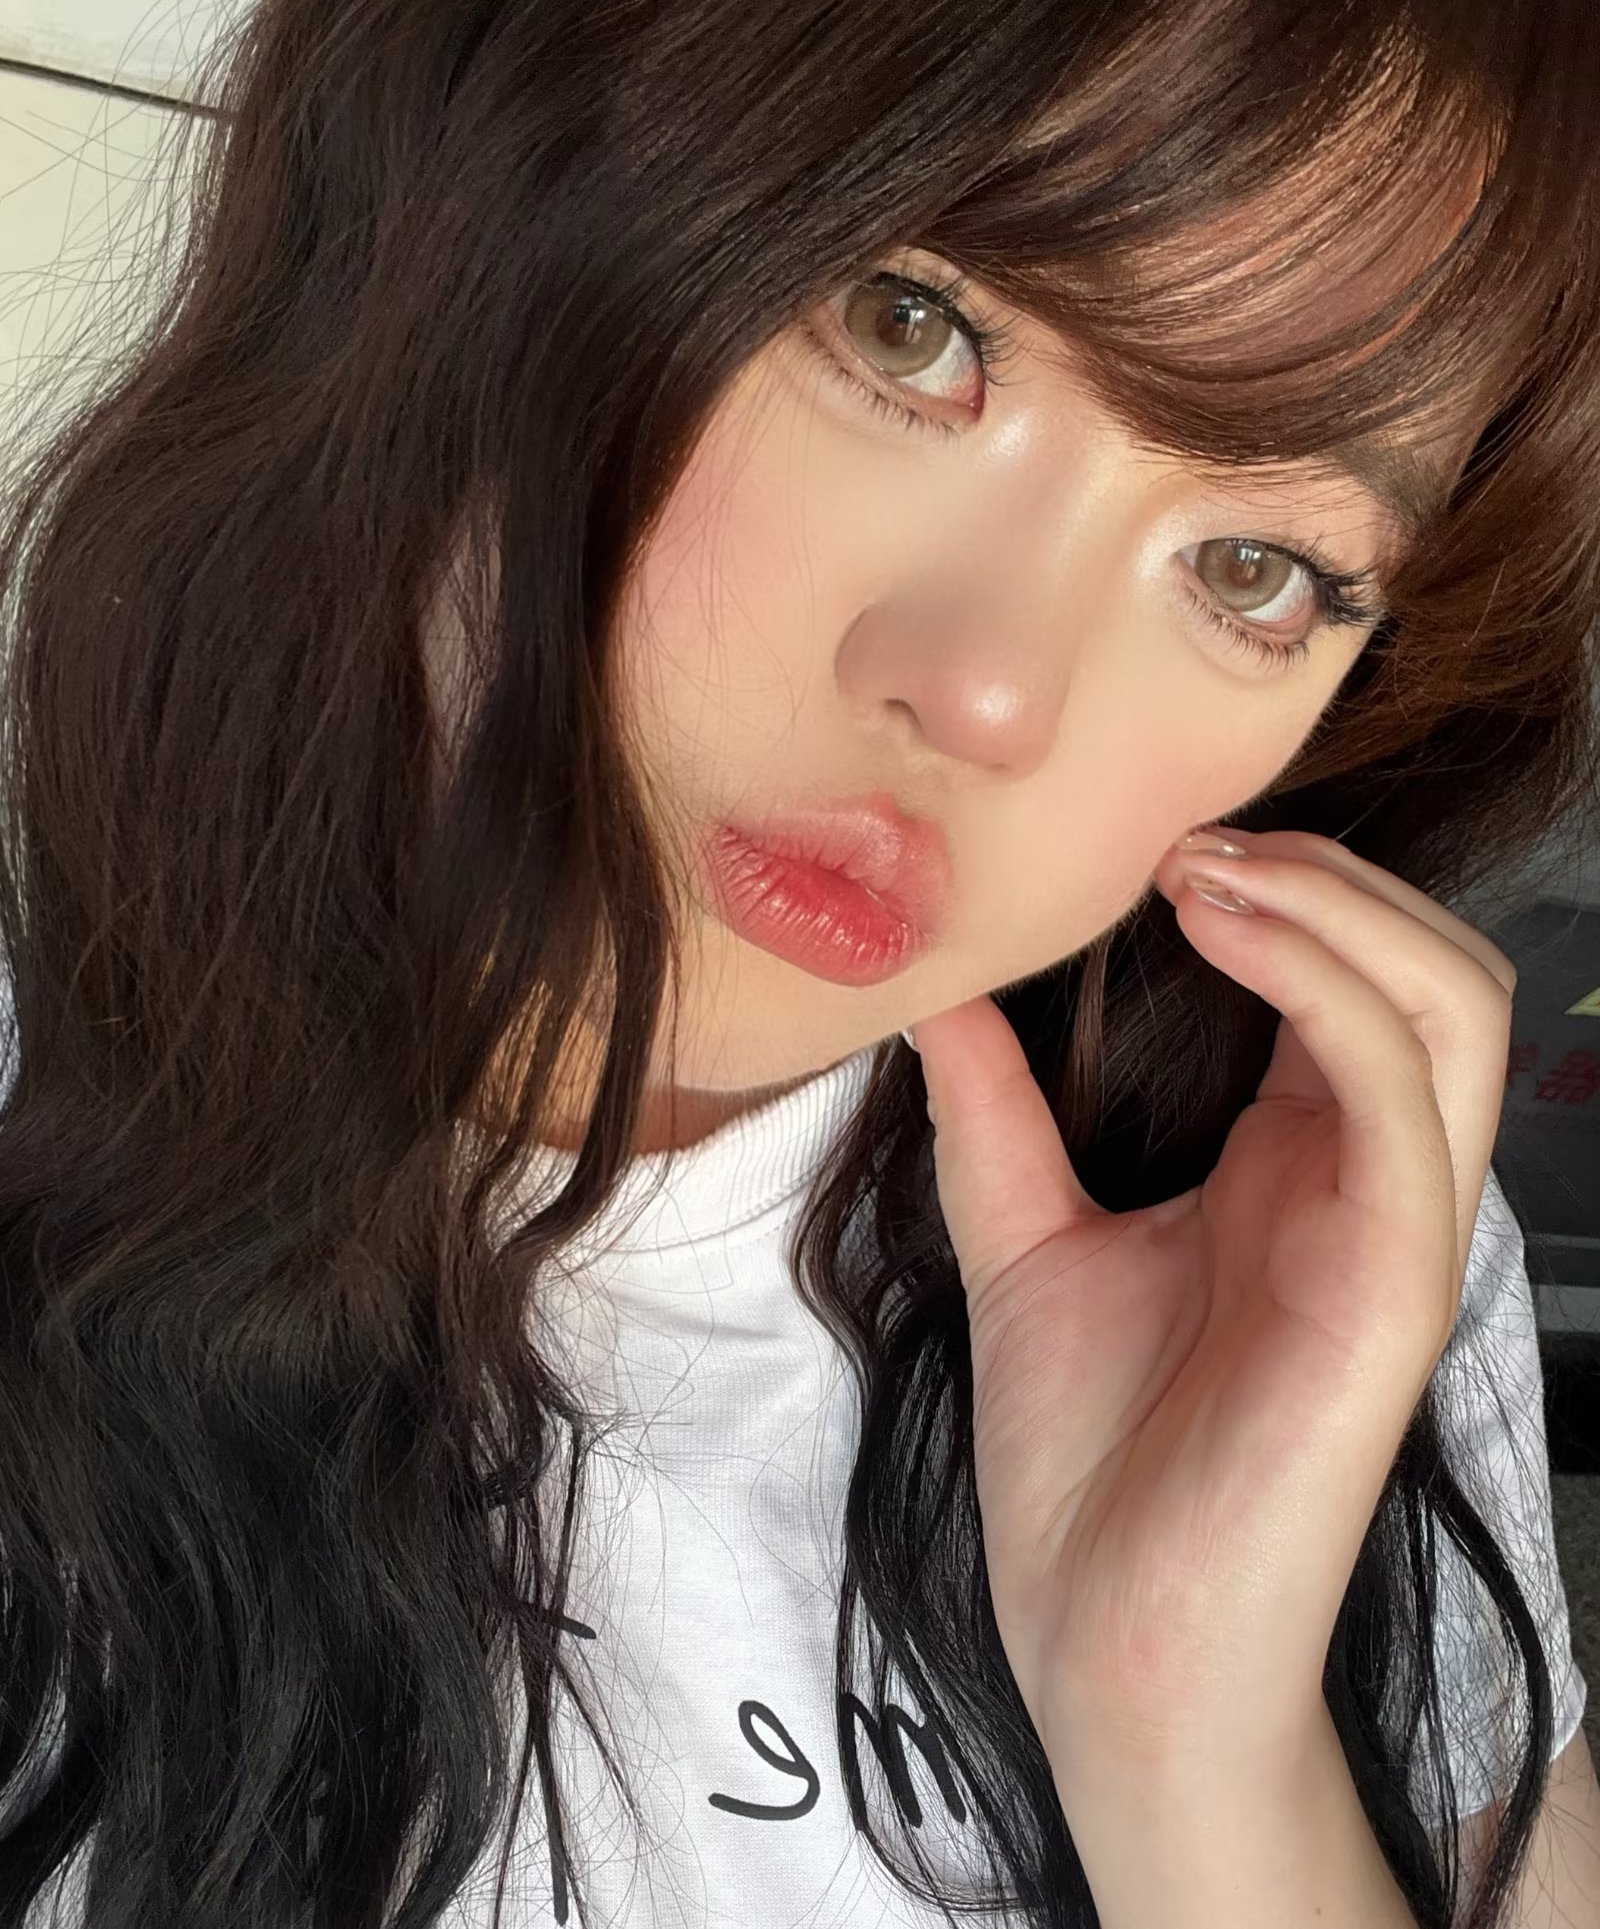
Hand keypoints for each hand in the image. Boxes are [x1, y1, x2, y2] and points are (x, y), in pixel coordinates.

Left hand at [908, 826, 1516, 1776]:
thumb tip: (932, 988)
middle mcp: (1365, 1181)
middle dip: (1329, 873)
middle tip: (1189, 836)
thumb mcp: (1022, 1243)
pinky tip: (1222, 931)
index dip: (1279, 887)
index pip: (1353, 980)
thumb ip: (995, 1114)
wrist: (1105, 1642)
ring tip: (1205, 865)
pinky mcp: (1390, 1286)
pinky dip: (1327, 986)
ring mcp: (1392, 1230)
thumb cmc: (1087, 1461)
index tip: (1148, 838)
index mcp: (1298, 1165)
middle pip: (1434, 970)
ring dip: (1337, 904)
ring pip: (1452, 1007)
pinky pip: (1404, 1098)